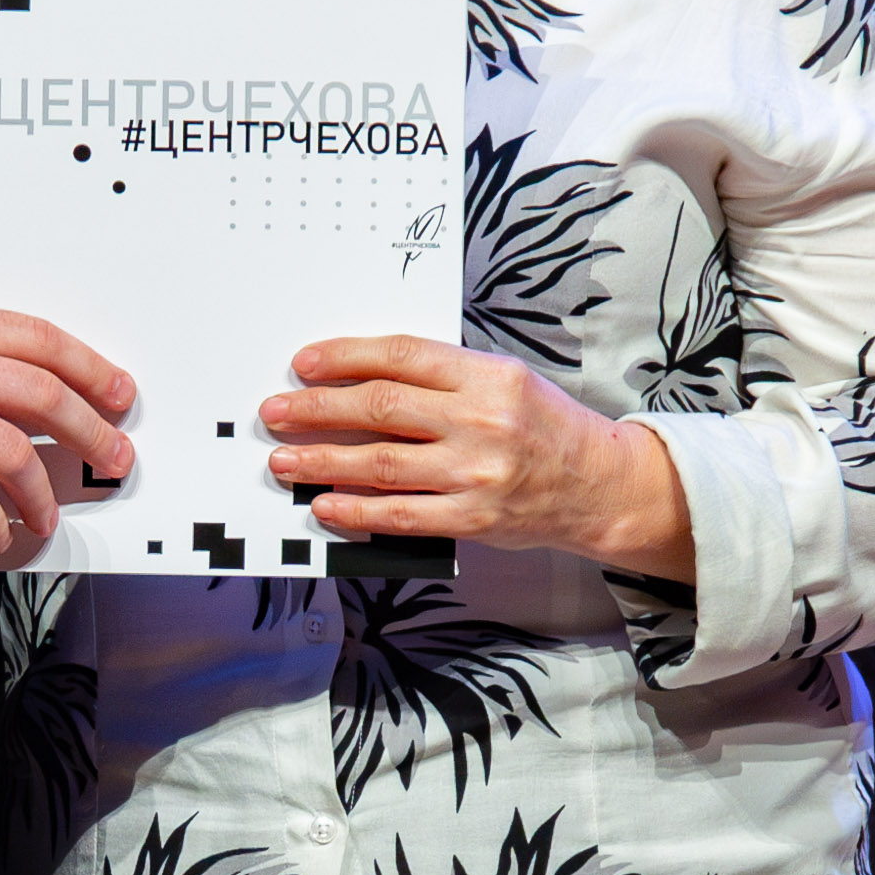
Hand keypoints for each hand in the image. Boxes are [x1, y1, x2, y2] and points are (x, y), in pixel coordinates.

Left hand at [262, 335, 696, 576]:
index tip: (304, 364)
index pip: (400, 356)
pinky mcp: (473, 518)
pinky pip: (400, 514)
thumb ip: (444, 377)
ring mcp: (475, 473)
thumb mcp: (505, 379)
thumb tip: (363, 376)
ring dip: (322, 460)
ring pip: (380, 462)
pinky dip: (356, 510)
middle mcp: (480, 420)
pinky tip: (325, 504)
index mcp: (487, 376)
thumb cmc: (546, 428)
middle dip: (316, 409)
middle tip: (276, 411)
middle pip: (379, 407)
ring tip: (284, 459)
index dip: (344, 357)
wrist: (599, 485)